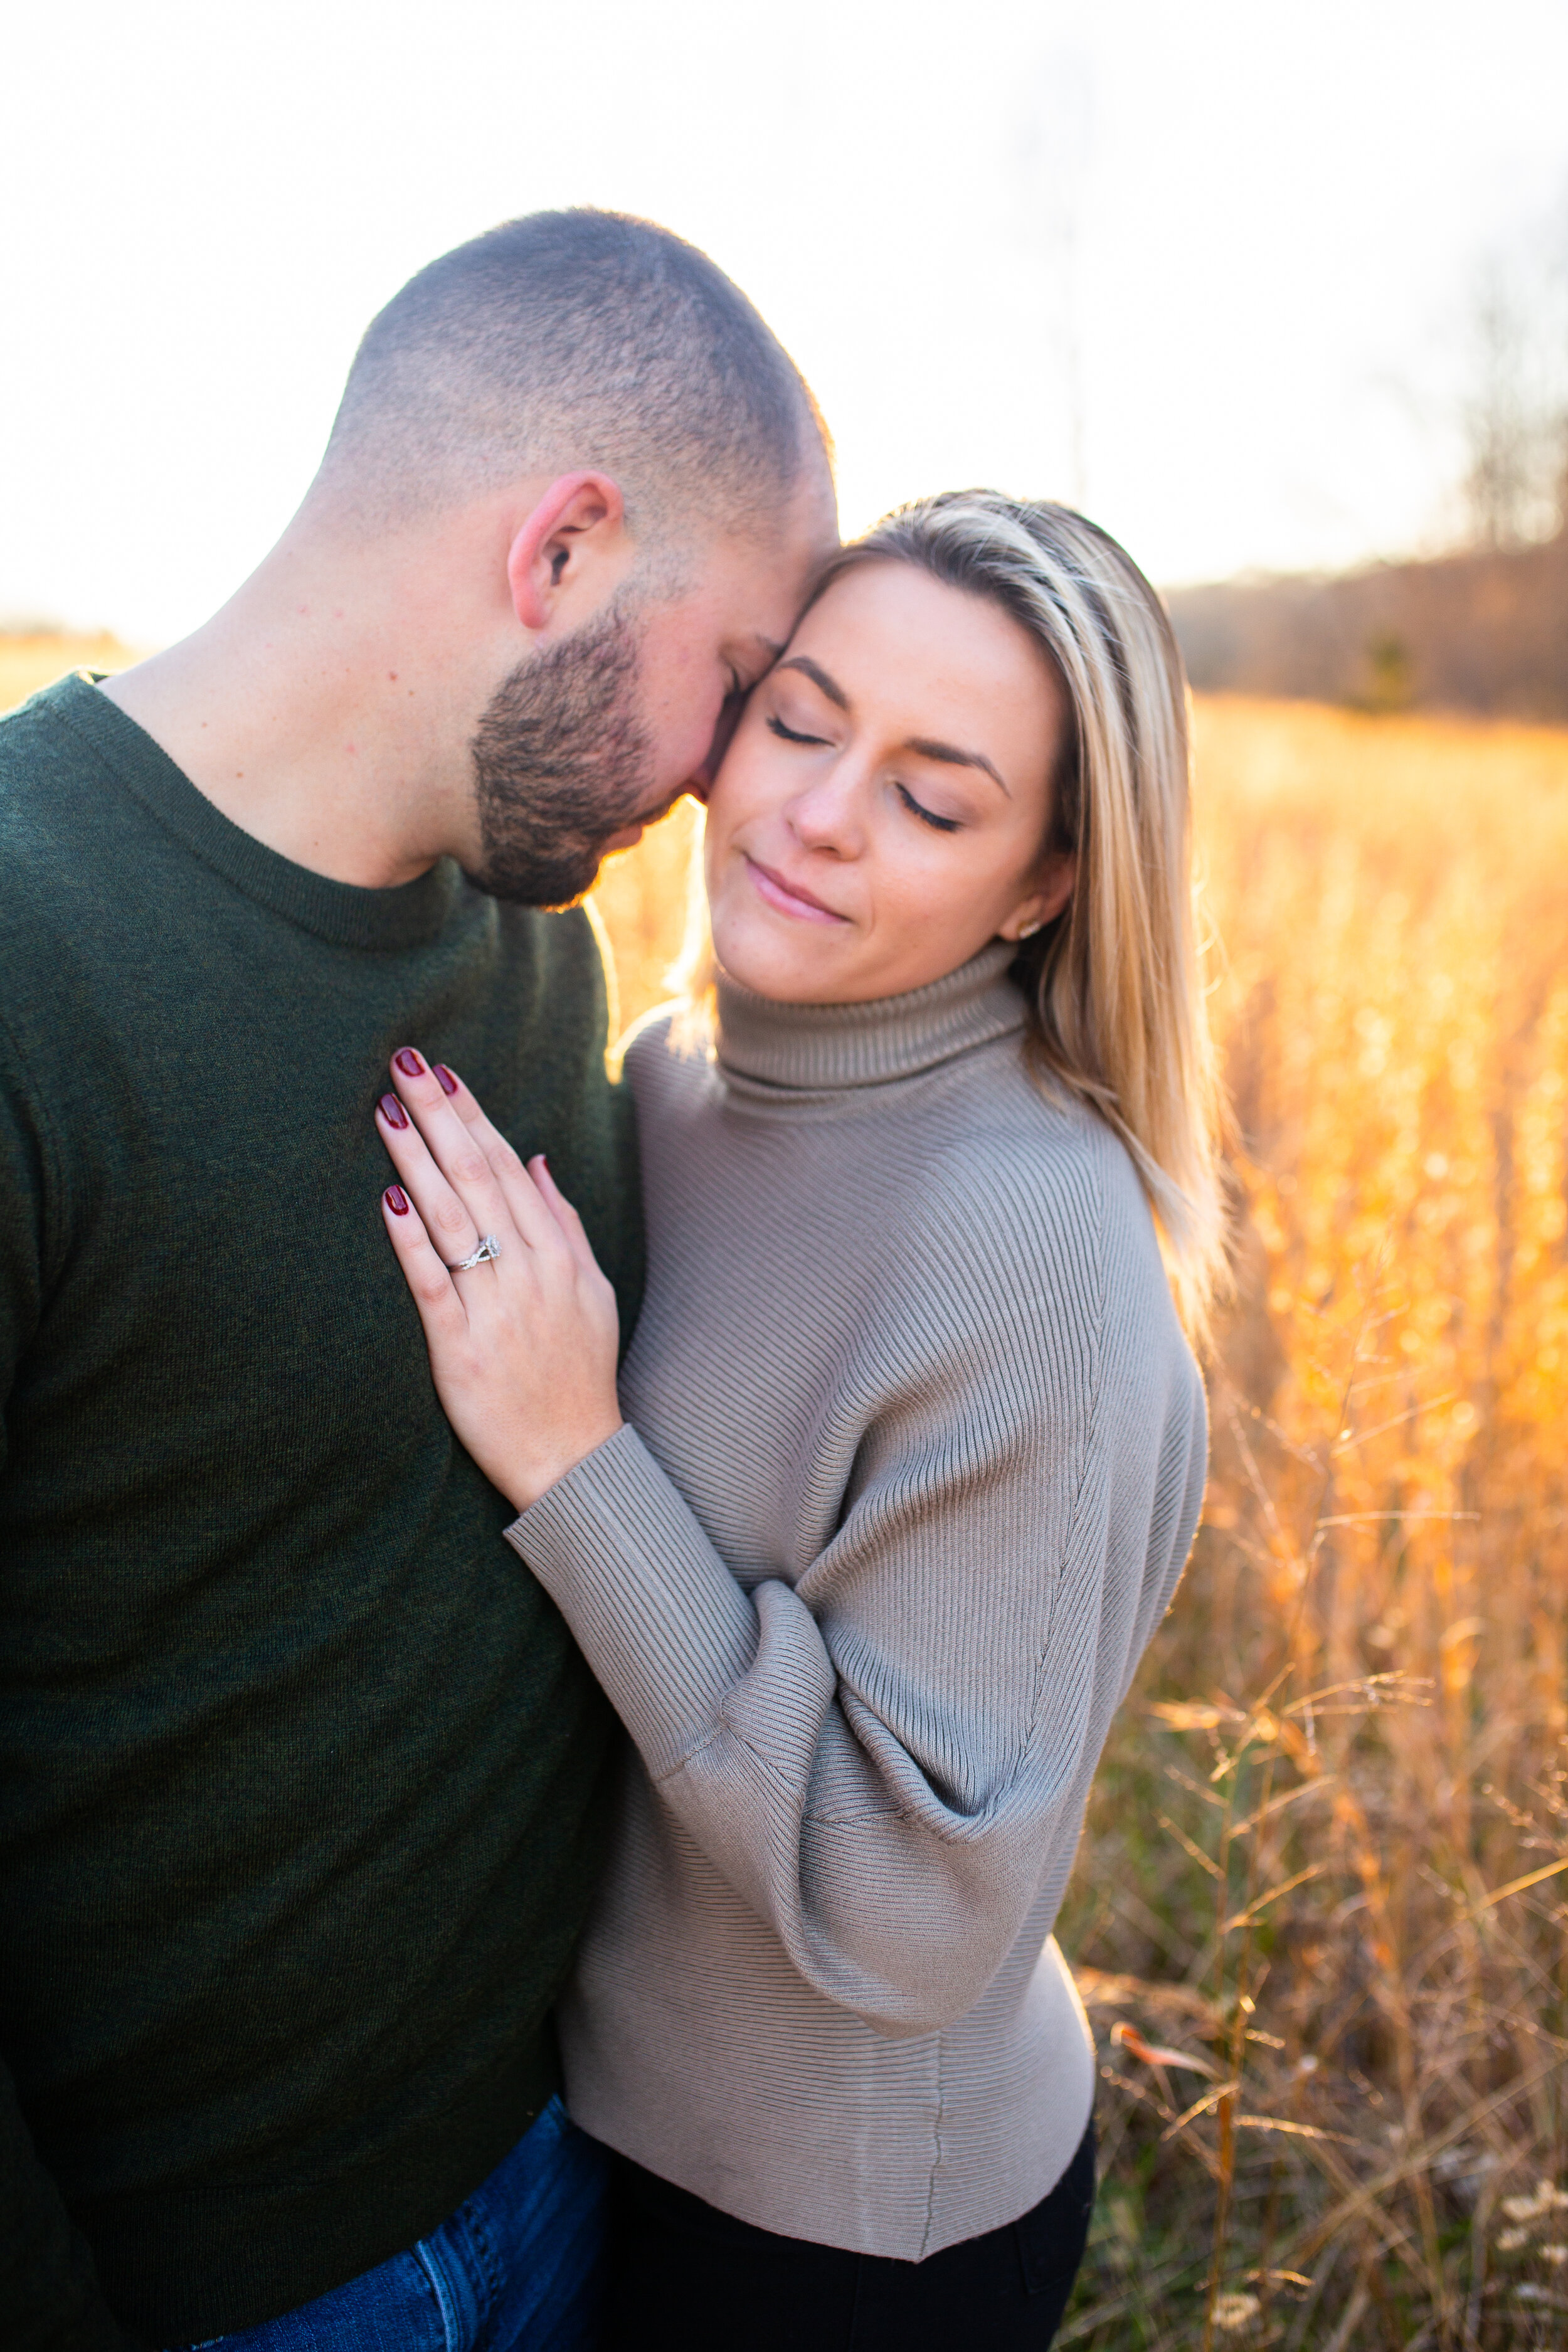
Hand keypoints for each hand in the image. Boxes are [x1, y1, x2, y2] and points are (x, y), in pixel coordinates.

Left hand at [373, 1050, 622, 1513]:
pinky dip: (411, 1240)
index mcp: (557, 1256)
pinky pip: (432, 1282)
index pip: (508, 1168)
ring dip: (416, 1159)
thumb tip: (537, 1161)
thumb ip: (565, 1224)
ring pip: (452, 1219)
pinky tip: (388, 1200)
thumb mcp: (594, 1293)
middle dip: (439, 1116)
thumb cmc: (580, 1374)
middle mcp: (528, 1273)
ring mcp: (495, 1309)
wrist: (574, 1459)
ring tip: (385, 1112)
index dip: (473, 1117)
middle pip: (477, 1177)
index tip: (443, 1074)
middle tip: (404, 1065)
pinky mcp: (460, 1348)